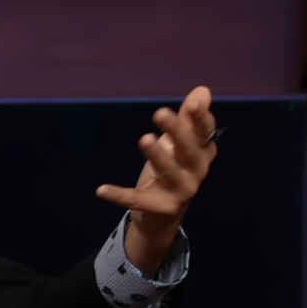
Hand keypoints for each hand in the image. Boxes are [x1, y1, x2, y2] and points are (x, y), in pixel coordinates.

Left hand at [96, 85, 217, 275]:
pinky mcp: (160, 207)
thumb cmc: (170, 171)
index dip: (200, 118)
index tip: (192, 102)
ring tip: (144, 139)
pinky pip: (137, 199)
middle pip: (189, 150)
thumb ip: (187, 119)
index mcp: (202, 153)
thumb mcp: (177, 145)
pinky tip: (101, 190)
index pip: (205, 132)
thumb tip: (202, 90)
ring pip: (169, 171)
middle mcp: (196, 171)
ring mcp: (181, 191)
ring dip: (157, 155)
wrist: (162, 217)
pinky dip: (119, 195)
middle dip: (177, 131)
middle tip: (160, 112)